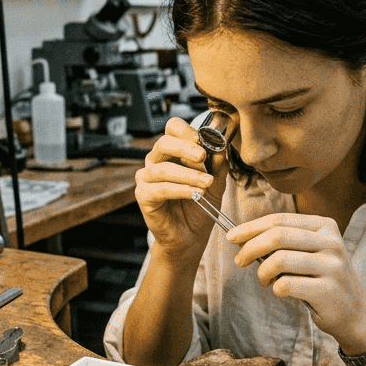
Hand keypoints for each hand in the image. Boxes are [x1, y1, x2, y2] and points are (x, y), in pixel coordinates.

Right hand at [134, 117, 229, 257]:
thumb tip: (221, 145)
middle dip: (185, 147)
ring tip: (206, 183)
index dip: (187, 132)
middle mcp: (156, 161)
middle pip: (164, 143)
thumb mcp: (215, 183)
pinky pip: (160, 188)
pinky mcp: (144, 196)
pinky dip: (180, 189)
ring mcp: (147, 178)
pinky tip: (195, 193)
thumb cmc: (199, 207)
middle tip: (203, 156)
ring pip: (163, 168)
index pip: (173, 129)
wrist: (191, 236)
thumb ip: (217, 164)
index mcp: (173, 152)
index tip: (206, 141)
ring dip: (188, 174)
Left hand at [227, 213, 365, 352]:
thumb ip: (286, 241)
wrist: (356, 312)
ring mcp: (332, 266)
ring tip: (265, 280)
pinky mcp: (327, 290)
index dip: (251, 227)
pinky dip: (275, 289)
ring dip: (262, 272)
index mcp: (325, 226)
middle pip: (277, 236)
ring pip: (279, 260)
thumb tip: (243, 237)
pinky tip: (280, 291)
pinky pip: (286, 285)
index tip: (232, 236)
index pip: (280, 220)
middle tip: (240, 261)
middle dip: (250, 248)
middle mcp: (331, 242)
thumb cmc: (324, 280)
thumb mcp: (313, 251)